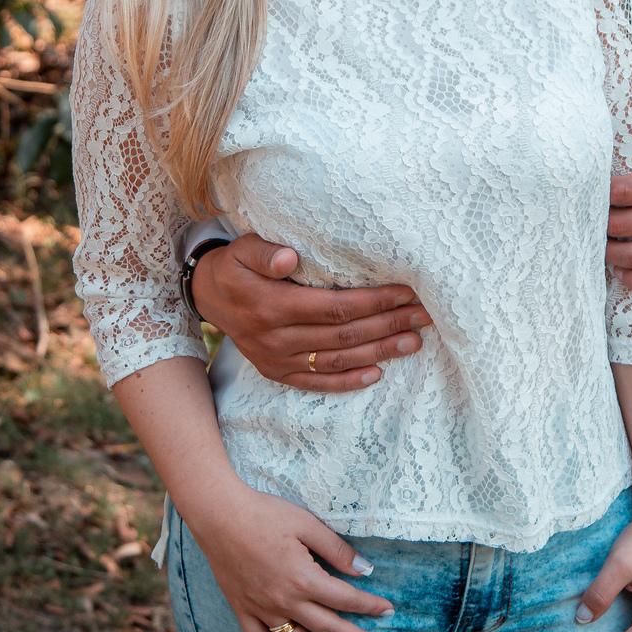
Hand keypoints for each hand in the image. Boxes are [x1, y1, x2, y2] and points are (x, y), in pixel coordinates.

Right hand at [191, 232, 433, 389]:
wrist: (207, 296)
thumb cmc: (234, 266)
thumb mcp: (241, 249)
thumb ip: (264, 253)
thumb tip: (290, 259)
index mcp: (272, 306)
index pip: (335, 307)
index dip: (373, 302)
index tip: (405, 292)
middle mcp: (276, 338)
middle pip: (344, 335)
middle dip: (388, 325)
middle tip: (424, 316)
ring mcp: (277, 360)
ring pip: (337, 360)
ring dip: (379, 352)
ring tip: (414, 342)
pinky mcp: (277, 372)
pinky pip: (317, 382)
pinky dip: (348, 381)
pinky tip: (377, 373)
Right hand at [191, 483, 394, 631]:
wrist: (219, 516)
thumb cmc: (265, 514)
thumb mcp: (307, 524)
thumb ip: (336, 550)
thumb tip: (365, 569)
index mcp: (304, 578)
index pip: (345, 598)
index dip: (369, 606)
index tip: (388, 611)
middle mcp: (285, 600)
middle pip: (327, 627)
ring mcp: (262, 609)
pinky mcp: (242, 610)